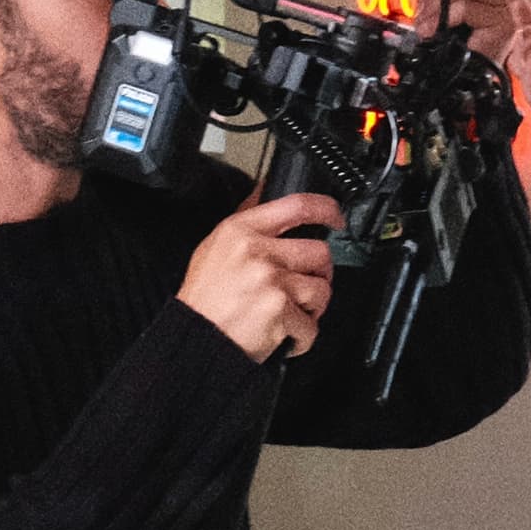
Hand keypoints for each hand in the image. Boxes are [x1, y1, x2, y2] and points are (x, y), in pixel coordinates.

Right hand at [180, 191, 345, 359]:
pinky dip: (301, 337)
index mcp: (241, 231)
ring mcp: (270, 280)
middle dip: (319, 274)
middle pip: (319, 252)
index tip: (336, 218)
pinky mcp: (279, 310)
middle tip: (304, 287)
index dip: (326, 209)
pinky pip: (311, 325)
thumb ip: (245, 220)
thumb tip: (266, 190)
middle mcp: (257, 251)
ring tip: (289, 314)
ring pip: (321, 290)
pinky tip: (282, 335)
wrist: (194, 339)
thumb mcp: (215, 247)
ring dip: (312, 308)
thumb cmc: (205, 299)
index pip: (296, 206)